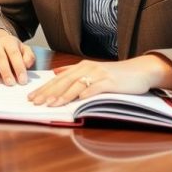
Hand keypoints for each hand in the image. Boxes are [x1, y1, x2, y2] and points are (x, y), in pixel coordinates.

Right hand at [0, 29, 35, 85]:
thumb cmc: (12, 49)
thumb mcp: (23, 49)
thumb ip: (28, 56)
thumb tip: (26, 65)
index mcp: (8, 42)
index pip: (14, 54)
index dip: (18, 67)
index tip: (22, 80)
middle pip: (0, 57)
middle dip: (5, 71)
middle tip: (10, 83)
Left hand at [27, 54, 171, 106]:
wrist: (140, 71)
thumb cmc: (116, 74)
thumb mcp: (92, 70)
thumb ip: (74, 71)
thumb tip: (55, 73)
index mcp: (81, 67)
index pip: (58, 78)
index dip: (44, 88)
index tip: (31, 97)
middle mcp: (88, 68)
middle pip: (64, 81)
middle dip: (48, 93)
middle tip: (35, 102)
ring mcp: (99, 74)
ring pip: (76, 85)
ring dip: (63, 95)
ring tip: (51, 104)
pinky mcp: (110, 81)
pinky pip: (95, 88)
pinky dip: (86, 93)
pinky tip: (77, 100)